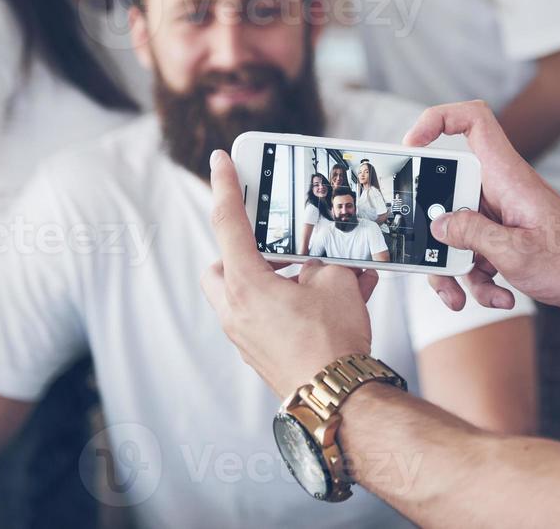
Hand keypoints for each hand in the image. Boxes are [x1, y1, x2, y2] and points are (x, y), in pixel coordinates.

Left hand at [199, 150, 380, 397]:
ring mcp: (246, 337)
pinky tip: (336, 301)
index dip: (225, 186)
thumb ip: (323, 261)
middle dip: (244, 251)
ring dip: (275, 280)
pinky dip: (292, 305)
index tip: (220, 160)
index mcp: (246, 285)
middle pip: (221, 268)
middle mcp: (236, 312)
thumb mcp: (335, 282)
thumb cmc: (333, 341)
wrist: (339, 400)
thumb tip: (324, 261)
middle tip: (277, 243)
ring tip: (321, 275)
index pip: (228, 223)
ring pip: (246, 294)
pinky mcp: (262, 354)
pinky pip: (269, 318)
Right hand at [404, 101, 559, 315]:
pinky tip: (498, 296)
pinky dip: (477, 280)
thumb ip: (471, 236)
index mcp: (506, 177)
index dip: (437, 120)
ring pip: (455, 231)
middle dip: (434, 234)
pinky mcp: (502, 238)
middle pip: (445, 193)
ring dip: (455, 269)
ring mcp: (499, 214)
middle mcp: (499, 189)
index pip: (473, 120)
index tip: (412, 147)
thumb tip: (438, 226)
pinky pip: (472, 253)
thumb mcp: (516, 253)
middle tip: (436, 260)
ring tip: (465, 296)